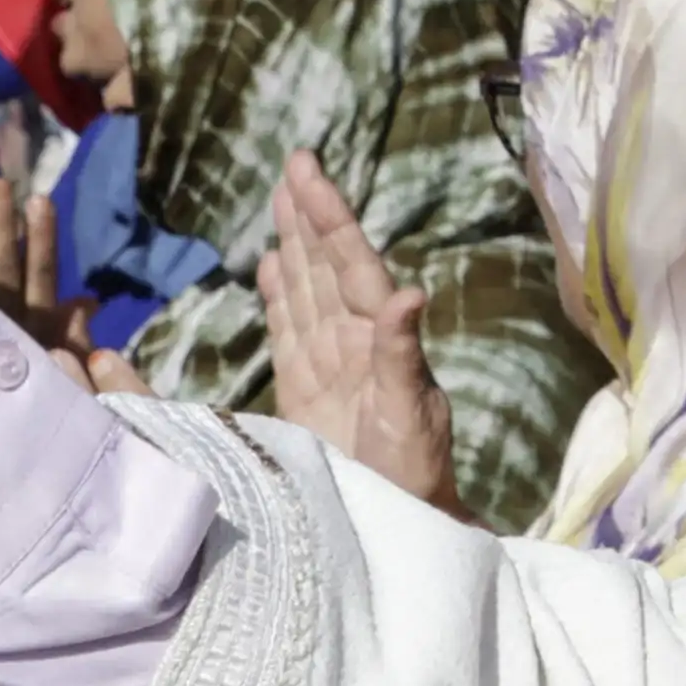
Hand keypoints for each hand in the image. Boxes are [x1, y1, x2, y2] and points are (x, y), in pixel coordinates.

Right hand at [253, 150, 456, 510]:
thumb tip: (409, 292)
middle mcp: (356, 340)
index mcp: (381, 337)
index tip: (309, 171)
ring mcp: (330, 362)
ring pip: (307, 288)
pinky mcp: (306, 389)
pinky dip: (280, 296)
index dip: (329, 217)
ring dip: (295, 244)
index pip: (352, 264)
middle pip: (328, 265)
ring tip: (283, 198)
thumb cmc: (414, 472)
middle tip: (297, 163)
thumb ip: (403, 354)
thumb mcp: (411, 413)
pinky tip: (271, 265)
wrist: (401, 521)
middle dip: (311, 215)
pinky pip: (290, 329)